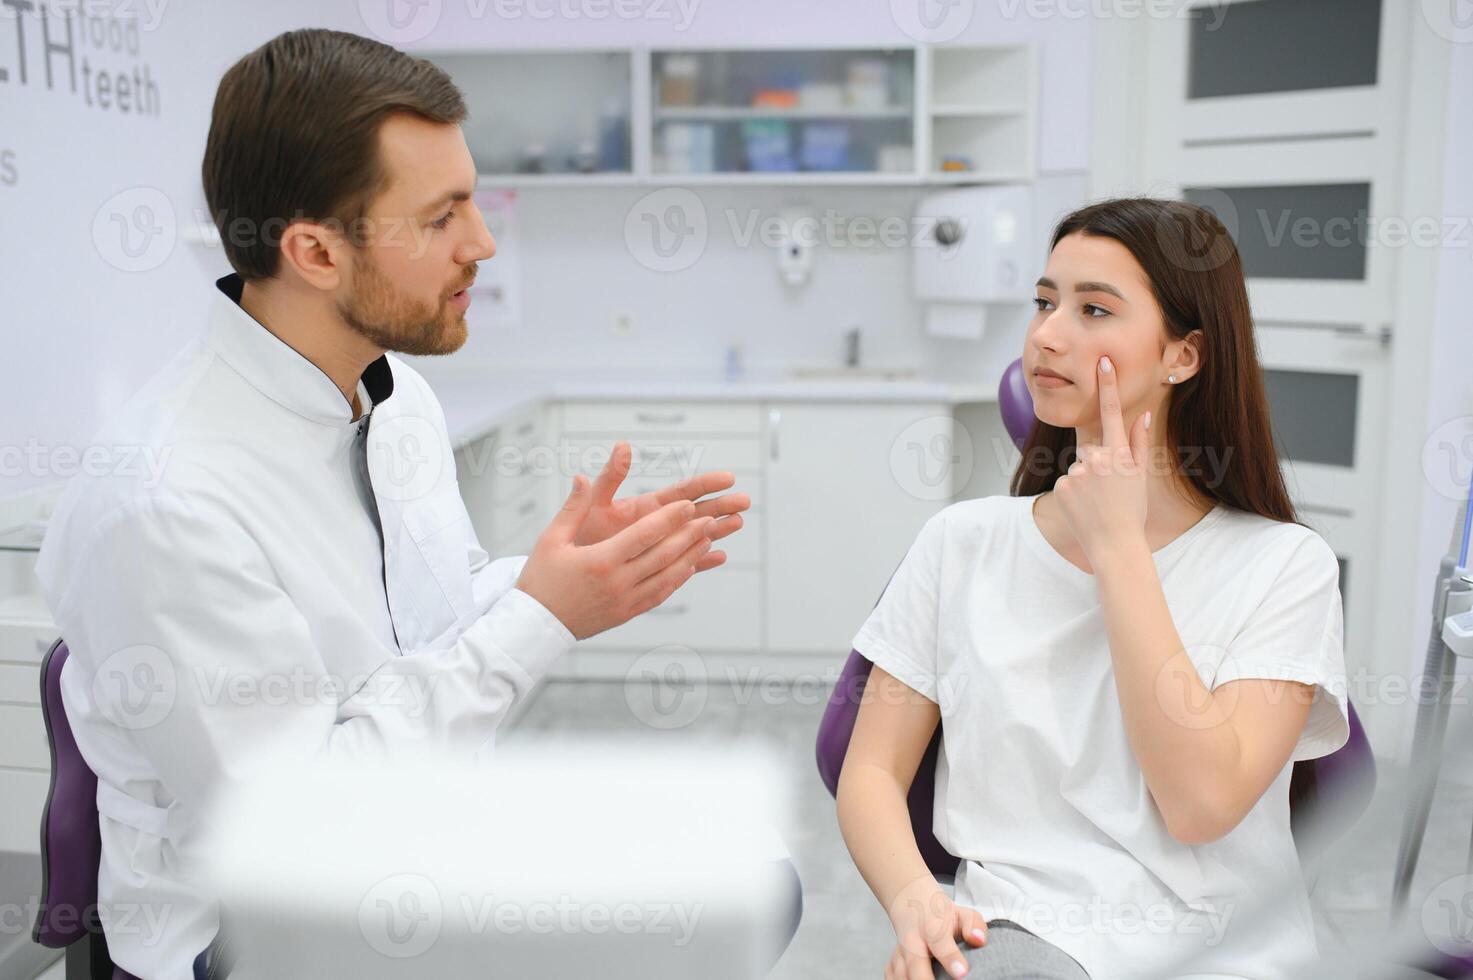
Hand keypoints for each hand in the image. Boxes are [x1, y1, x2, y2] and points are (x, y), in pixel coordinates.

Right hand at [516, 476, 716, 639]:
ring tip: (708, 539)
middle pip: (663, 556)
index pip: (644, 535)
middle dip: (689, 535)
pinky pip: (660, 595)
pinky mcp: (627, 614)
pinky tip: (690, 567)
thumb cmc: (540, 580)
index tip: (688, 504)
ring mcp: (625, 601)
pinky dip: (678, 579)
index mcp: (600, 561)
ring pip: (667, 577)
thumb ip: (572, 508)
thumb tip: (583, 477)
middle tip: (710, 517)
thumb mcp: (550, 540)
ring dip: (691, 557)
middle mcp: (617, 583)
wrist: (535, 625)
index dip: (669, 519)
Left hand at [573, 441, 748, 574]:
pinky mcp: (655, 568)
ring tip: (739, 524)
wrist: (567, 571)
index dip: (705, 484)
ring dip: (717, 530)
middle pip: (696, 513)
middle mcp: (657, 525)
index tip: (727, 478)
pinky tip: (719, 557)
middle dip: (720, 506)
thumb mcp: (594, 504)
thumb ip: (610, 477)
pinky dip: (700, 561)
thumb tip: (622, 445)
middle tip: (745, 502)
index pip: (681, 492)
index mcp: (646, 507)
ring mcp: (658, 547)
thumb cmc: (577, 535)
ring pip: (694, 537)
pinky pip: (682, 565)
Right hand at [885, 879, 986, 979]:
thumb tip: (978, 940)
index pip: (940, 942)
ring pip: (900, 975)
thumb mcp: (963, 913)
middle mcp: (912, 940)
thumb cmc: (941, 914)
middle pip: (915, 963)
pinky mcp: (891, 964)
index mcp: (932, 926)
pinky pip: (892, 978)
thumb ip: (974, 925)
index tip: (962, 973)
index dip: (950, 958)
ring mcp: (898, 953)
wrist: (911, 904)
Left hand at [1053, 355, 1150, 564]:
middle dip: (1098, 464)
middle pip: (1091, 449)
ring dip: (1085, 480)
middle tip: (1108, 490)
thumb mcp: (1140, 476)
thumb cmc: (1131, 511)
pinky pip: (1066, 481)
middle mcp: (1095, 459)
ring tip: (1097, 501)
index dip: (1108, 386)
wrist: (1114, 545)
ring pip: (1078, 466)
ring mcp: (1075, 473)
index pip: (1112, 413)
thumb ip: (1138, 444)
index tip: (1103, 361)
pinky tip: (1083, 506)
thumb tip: (1142, 415)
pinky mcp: (1060, 486)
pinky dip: (1073, 492)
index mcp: (1118, 454)